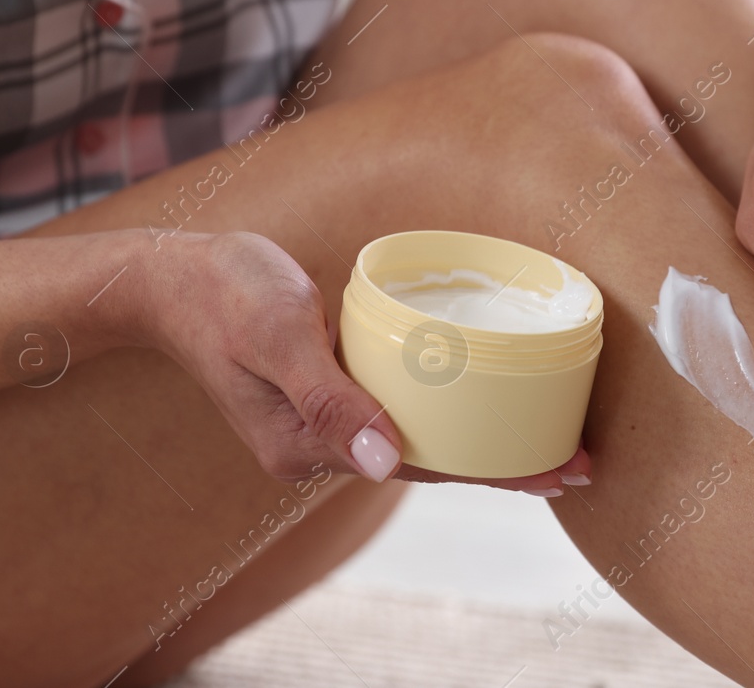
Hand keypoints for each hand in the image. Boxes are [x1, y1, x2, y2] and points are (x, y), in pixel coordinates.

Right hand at [133, 231, 587, 493]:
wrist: (171, 279)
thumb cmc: (224, 293)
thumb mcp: (277, 336)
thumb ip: (327, 397)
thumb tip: (382, 462)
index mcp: (307, 448)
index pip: (423, 468)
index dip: (495, 472)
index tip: (561, 473)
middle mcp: (320, 449)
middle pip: (431, 463)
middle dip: (505, 465)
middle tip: (582, 461)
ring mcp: (324, 424)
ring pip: (421, 439)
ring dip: (482, 441)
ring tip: (552, 438)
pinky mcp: (330, 394)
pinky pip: (402, 411)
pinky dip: (449, 411)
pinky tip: (486, 400)